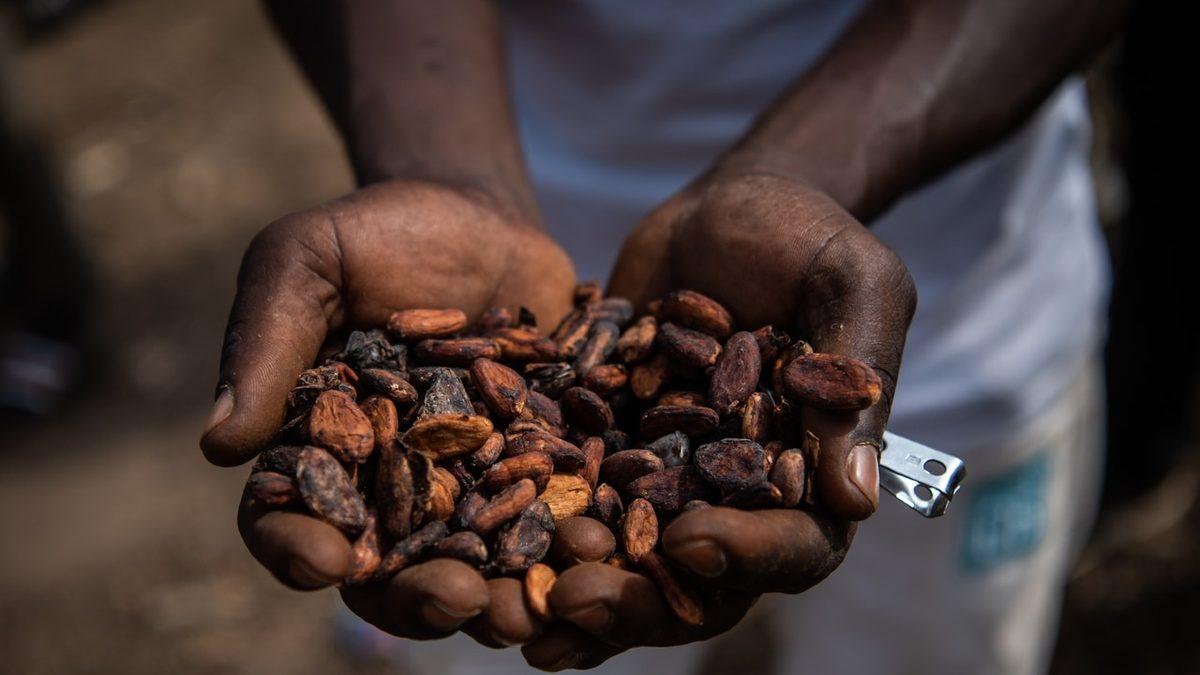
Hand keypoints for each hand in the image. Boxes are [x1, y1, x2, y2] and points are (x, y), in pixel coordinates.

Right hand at [201, 179, 574, 639]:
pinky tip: (598, 548)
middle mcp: (392, 485)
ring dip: (505, 594)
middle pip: (393, 567)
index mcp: (319, 450)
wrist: (479, 215)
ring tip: (533, 605)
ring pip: (478, 562)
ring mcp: (470, 483)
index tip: (328, 561)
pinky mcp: (539, 467)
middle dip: (422, 596)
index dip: (299, 548)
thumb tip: (216, 445)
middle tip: (458, 600)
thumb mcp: (306, 262)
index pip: (291, 516)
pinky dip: (570, 540)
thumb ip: (266, 344)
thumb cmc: (376, 232)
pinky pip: (553, 518)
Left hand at [520, 171, 914, 668]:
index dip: (748, 557)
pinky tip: (482, 553)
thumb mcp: (852, 283)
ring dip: (581, 590)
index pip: (796, 545)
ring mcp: (668, 480)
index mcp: (811, 474)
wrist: (722, 205)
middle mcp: (738, 495)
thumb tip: (856, 499)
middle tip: (576, 598)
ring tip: (519, 611)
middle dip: (641, 599)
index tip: (692, 542)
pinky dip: (533, 532)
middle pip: (702, 580)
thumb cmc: (804, 236)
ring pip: (630, 561)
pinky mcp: (608, 451)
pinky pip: (573, 503)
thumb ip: (857, 376)